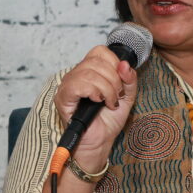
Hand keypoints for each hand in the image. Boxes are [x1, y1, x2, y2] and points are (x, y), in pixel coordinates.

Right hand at [53, 45, 138, 167]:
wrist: (100, 141)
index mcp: (89, 71)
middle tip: (116, 96)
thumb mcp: (127, 96)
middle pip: (96, 60)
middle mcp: (76, 74)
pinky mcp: (63, 97)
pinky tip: (98, 101)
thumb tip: (125, 64)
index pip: (100, 51)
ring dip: (107, 89)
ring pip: (90, 73)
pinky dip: (94, 92)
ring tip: (109, 102)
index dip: (114, 63)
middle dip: (114, 79)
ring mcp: (68, 85)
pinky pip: (79, 84)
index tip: (121, 81)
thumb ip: (129, 79)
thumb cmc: (108, 120)